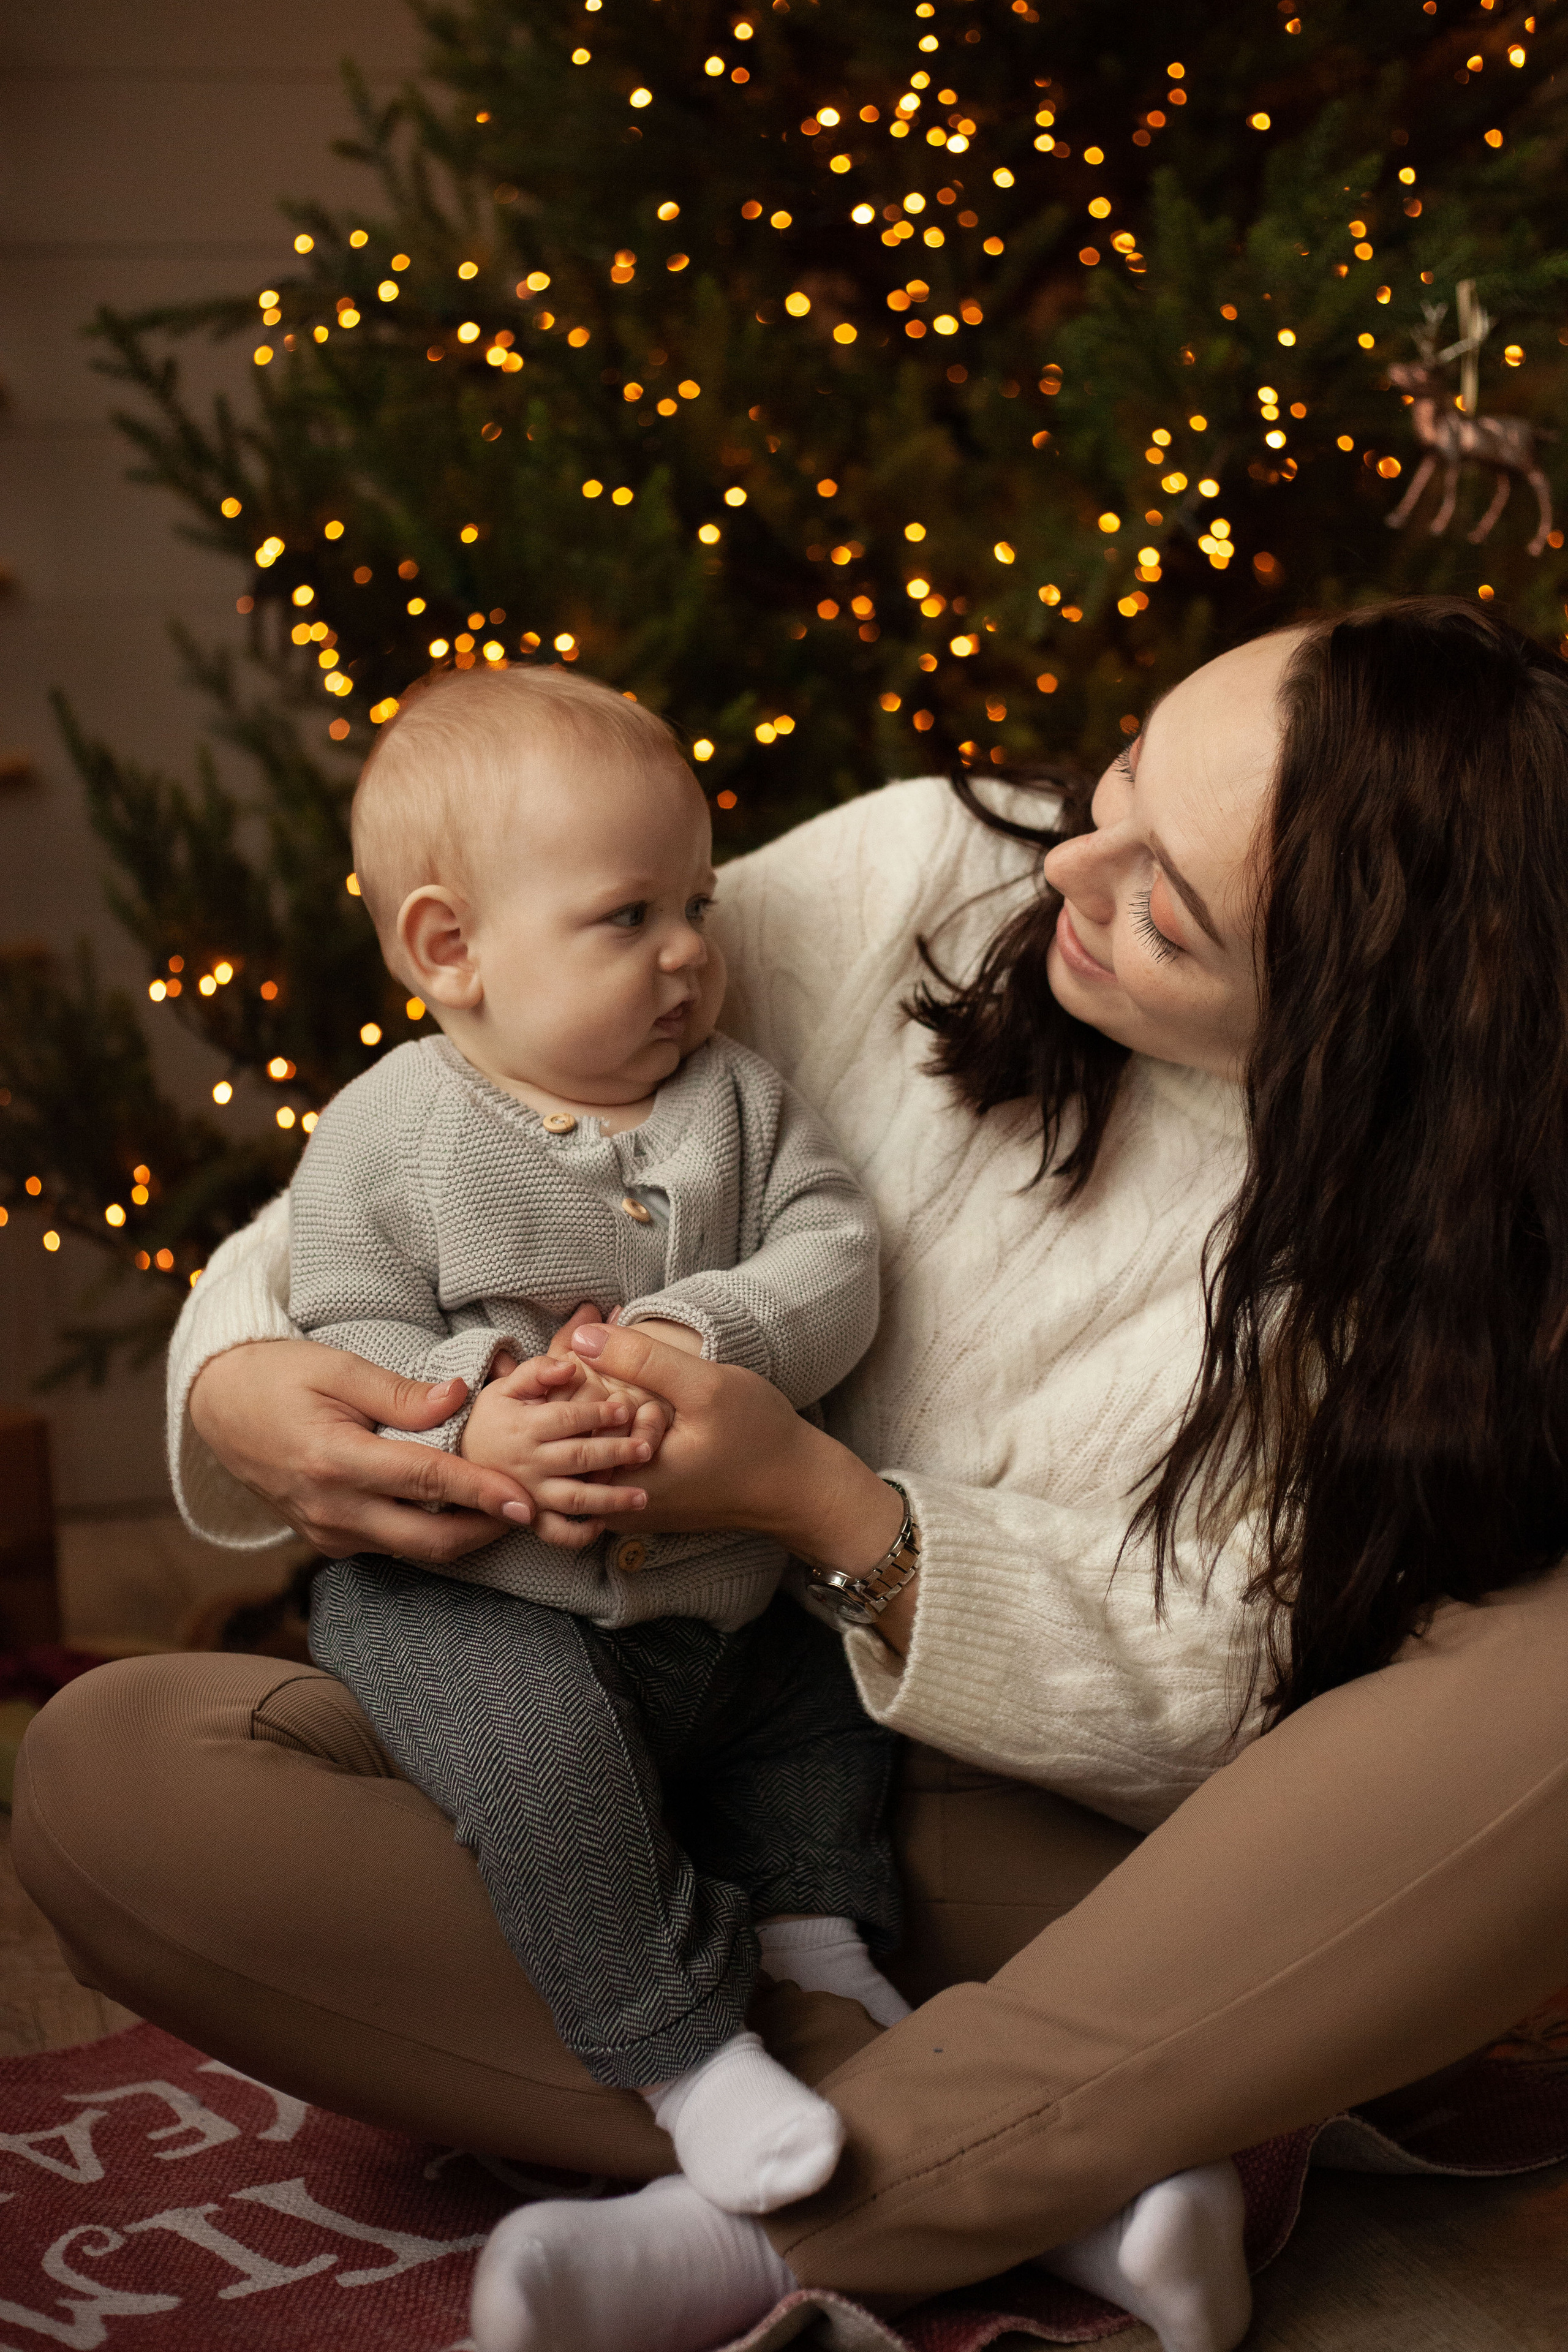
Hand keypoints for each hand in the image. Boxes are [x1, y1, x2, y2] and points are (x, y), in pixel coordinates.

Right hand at [188, 1339, 534, 1563]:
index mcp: (335, 1461)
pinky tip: (454, 1511)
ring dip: (460, 1536)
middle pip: (426, 1540)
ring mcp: (326, 1532)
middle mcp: (331, 1508)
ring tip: (502, 1511)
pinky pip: (388, 1547)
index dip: (480, 1492)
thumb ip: (400, 1392)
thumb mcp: (338, 1368)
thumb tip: (459, 1397)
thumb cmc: (280, 1376)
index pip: (424, 1482)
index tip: (524, 1500)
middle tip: (528, 1510)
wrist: (219, 1406)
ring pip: (410, 1551)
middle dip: (484, 1531)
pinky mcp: (326, 1540)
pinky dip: (426, 1535)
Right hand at [461, 1355, 656, 1549]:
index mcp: (526, 1427)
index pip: (567, 1419)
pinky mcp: (531, 1517)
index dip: (597, 1413)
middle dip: (615, 1453)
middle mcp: (530, 1462)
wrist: (461, 1456)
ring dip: (609, 1499)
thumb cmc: (494, 1416)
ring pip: (574, 1499)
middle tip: (646, 1448)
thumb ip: (537, 1371)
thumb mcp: (507, 1387)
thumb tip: (569, 1367)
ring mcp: (531, 1493)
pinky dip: (578, 1534)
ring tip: (642, 1496)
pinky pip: (555, 1532)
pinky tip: (604, 1524)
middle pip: (578, 1458)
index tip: (625, 1408)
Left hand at [567, 1323, 913, 1646]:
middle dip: (580, 1379)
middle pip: (568, 1432)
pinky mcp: (643, 1499)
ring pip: (588, 1442)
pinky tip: (642, 1388)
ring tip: (625, 1360)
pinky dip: (617, 1417)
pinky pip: (610, 1454)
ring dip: (598, 1397)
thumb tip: (582, 1334)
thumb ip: (642, 1360)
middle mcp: (612, 1503)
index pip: (559, 1419)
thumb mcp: (704, 1387)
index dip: (565, 1368)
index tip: (591, 1331)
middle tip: (602, 1336)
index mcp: (618, 1481)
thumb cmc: (758, 1438)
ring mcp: (627, 1505)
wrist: (797, 1486)